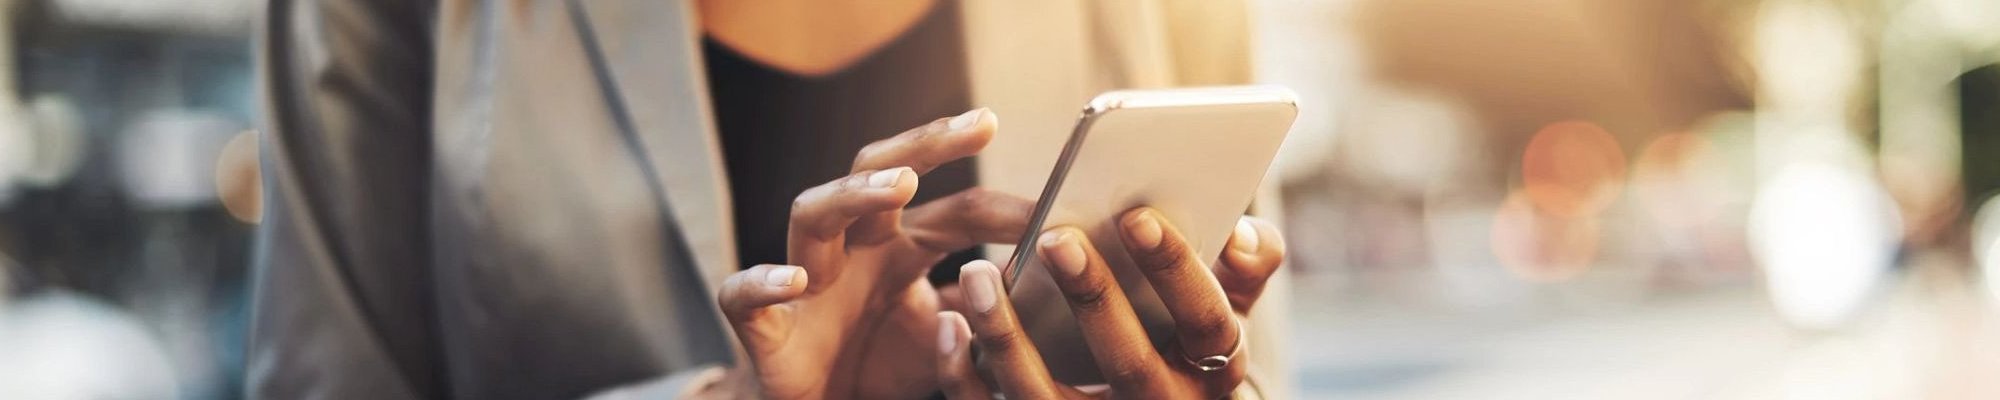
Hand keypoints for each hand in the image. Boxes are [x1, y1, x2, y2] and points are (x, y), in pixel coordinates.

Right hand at [715, 109, 1035, 398]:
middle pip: (879, 172)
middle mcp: (853, 247)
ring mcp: (804, 277)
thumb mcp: (949, 340)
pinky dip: (765, 280)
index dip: (1007, 208)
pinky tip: (796, 278)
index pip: (957, 210)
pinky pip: (746, 292)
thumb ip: (988, 311)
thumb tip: (1055, 286)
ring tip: (899, 186)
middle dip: (927, 144)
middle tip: (980, 124)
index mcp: (900, 247)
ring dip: (855, 193)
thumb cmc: (878, 367)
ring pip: (814, 212)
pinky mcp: (762, 322)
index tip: (1060, 207)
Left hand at [937, 209, 1286, 398]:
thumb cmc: (1184, 353)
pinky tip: (949, 324)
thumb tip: (1245, 231)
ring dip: (1007, 335)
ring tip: (976, 272)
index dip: (1176, 270)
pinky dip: (965, 376)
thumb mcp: (1224, 319)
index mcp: (1214, 371)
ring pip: (1045, 398)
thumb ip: (1245, 270)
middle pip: (1129, 362)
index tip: (1137, 214)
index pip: (1207, 322)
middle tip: (1055, 236)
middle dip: (1093, 298)